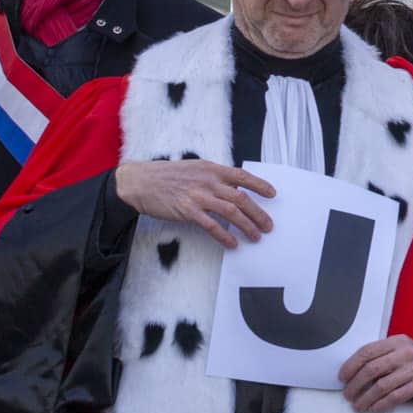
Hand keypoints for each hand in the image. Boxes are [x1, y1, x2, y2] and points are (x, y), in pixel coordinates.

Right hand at [113, 159, 275, 249]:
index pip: (243, 176)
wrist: (140, 182)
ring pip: (231, 212)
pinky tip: (232, 243)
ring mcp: (199, 196)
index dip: (260, 185)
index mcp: (212, 169)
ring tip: (256, 236)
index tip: (273, 194)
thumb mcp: (194, 168)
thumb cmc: (166, 175)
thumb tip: (232, 187)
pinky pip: (211, 225)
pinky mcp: (187, 211)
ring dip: (246, 226)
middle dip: (258, 213)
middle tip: (268, 225)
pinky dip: (224, 235)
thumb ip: (213, 177)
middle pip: (241, 198)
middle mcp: (209, 182)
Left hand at [338, 336, 412, 412]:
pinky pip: (395, 397)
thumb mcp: (399, 350)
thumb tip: (351, 371)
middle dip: (355, 385)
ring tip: (358, 406)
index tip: (342, 378)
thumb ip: (380, 355)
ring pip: (382, 386)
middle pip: (372, 369)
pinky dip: (381, 405)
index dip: (351, 365)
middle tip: (347, 395)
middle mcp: (406, 352)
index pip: (368, 351)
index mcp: (397, 341)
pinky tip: (373, 408)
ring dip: (365, 398)